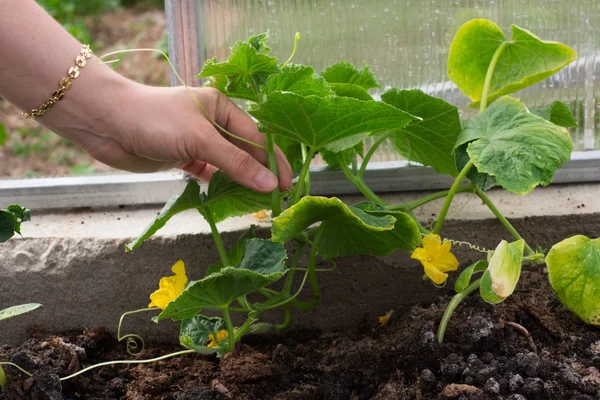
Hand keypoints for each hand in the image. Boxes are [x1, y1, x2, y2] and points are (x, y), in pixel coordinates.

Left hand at [52, 79, 291, 192]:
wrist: (106, 123)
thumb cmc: (156, 120)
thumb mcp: (200, 139)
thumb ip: (235, 163)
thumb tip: (269, 184)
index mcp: (222, 107)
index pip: (257, 137)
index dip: (273, 162)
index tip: (287, 185)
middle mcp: (213, 122)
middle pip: (245, 151)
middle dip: (260, 173)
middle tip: (277, 198)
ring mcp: (198, 141)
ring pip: (228, 164)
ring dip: (241, 182)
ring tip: (258, 203)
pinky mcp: (183, 157)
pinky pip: (210, 173)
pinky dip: (220, 186)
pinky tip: (232, 200)